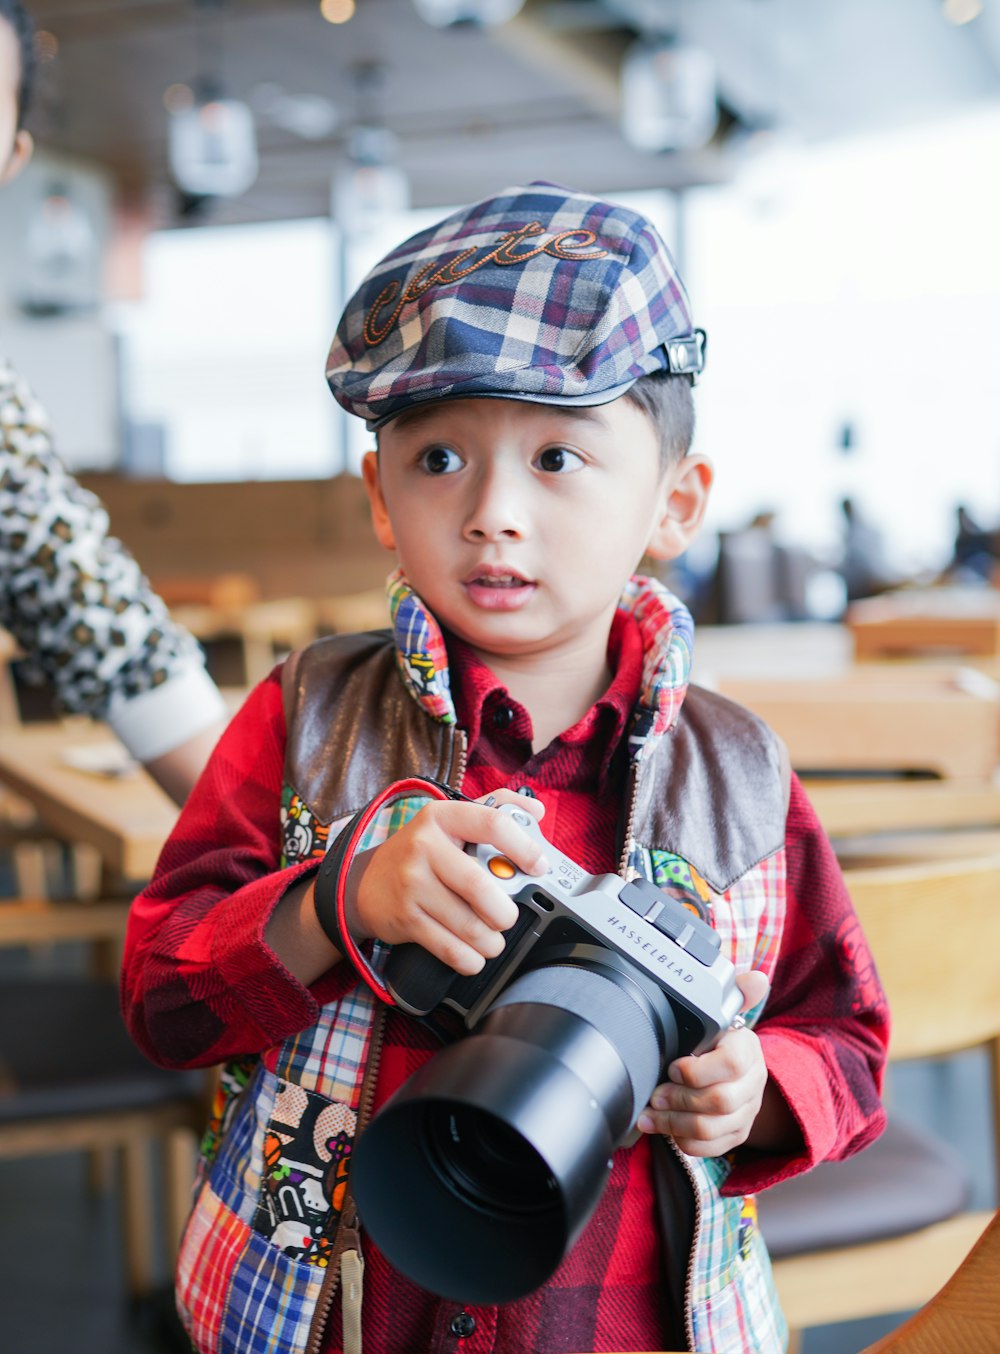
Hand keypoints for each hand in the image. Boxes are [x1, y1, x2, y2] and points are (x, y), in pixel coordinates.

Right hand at [345, 790, 547, 976]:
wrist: (366, 884)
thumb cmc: (420, 852)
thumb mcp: (450, 821)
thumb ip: (494, 808)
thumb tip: (537, 810)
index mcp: (443, 817)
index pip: (492, 823)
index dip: (524, 847)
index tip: (540, 867)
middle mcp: (424, 846)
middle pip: (481, 886)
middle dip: (505, 912)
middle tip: (508, 917)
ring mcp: (412, 884)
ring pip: (469, 924)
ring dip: (490, 941)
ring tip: (493, 939)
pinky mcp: (406, 918)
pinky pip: (449, 948)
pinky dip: (470, 959)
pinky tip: (474, 955)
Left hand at [636, 970, 769, 1156]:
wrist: (736, 1069)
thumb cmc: (719, 1039)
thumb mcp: (724, 1014)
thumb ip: (735, 992)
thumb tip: (757, 979)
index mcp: (747, 1051)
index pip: (729, 1066)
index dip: (695, 1071)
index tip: (672, 1066)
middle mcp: (752, 1084)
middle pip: (718, 1102)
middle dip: (679, 1099)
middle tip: (654, 1093)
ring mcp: (746, 1113)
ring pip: (711, 1129)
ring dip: (673, 1123)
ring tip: (649, 1115)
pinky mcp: (736, 1135)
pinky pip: (709, 1149)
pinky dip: (682, 1141)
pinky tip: (662, 1129)